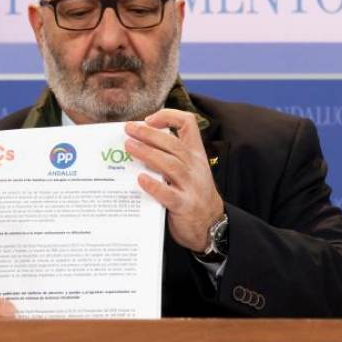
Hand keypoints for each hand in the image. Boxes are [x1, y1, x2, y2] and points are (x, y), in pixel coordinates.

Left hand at [125, 109, 223, 251]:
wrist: (212, 223)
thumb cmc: (194, 194)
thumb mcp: (190, 169)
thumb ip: (171, 157)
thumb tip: (139, 144)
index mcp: (196, 154)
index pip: (188, 124)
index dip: (169, 117)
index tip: (149, 119)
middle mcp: (195, 166)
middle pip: (173, 144)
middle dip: (149, 134)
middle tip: (129, 129)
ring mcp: (191, 186)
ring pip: (170, 165)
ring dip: (148, 154)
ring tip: (129, 147)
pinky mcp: (184, 205)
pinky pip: (168, 194)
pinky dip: (154, 186)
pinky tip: (140, 179)